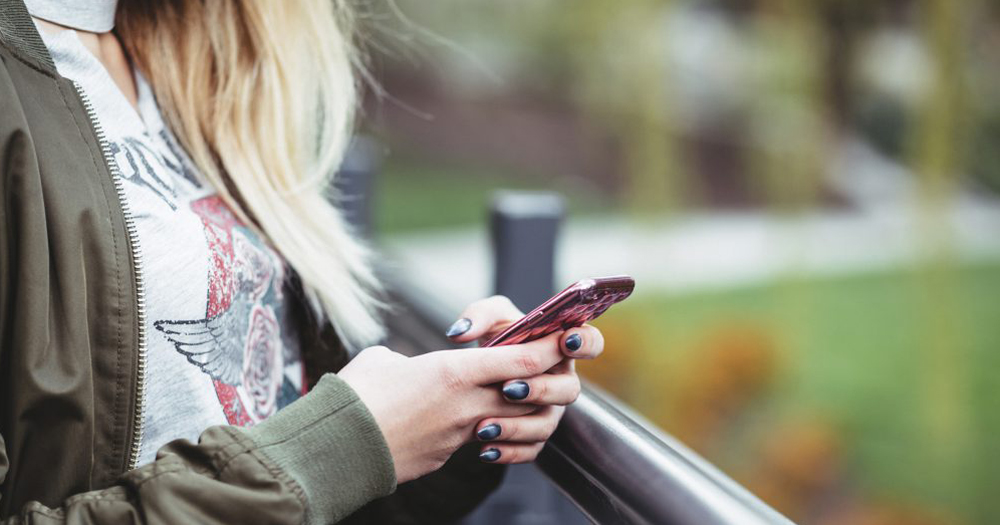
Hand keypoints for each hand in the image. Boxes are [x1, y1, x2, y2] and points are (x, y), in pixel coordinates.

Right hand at [338, 333, 565, 482]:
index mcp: (454, 372)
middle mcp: (466, 405)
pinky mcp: (447, 456)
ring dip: (520, 411)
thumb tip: (410, 368)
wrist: (336, 450)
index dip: (549, 348)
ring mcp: (459, 435)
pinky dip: (490, 433)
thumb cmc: (355, 396)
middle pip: (529, 393)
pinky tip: (478, 426)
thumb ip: (411, 359)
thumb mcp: (384, 360)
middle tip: (543, 366)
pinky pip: (483, 442)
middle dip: (544, 380)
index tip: (563, 337)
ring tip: (510, 398)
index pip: (523, 359)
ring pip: (512, 421)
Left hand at [445, 295, 604, 463]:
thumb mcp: (488, 319)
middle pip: (569, 390)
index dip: (585, 343)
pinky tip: (485, 449)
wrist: (477, 375)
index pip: (590, 343)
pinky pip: (530, 450)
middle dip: (541, 389)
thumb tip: (460, 333)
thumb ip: (478, 315)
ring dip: (517, 426)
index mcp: (560, 347)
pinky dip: (508, 451)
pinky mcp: (534, 436)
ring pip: (546, 425)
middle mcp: (561, 381)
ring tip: (485, 426)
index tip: (565, 341)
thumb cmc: (495, 339)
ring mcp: (550, 411)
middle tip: (508, 388)